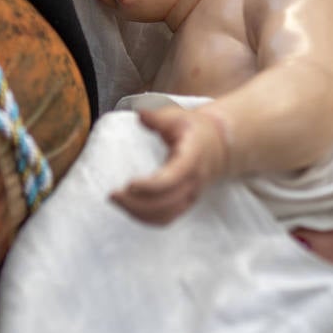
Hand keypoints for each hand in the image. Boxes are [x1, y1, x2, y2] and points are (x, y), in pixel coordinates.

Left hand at [112, 105, 228, 224]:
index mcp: (192, 158)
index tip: (129, 183)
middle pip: (166, 202)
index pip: (173, 178)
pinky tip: (129, 208)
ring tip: (116, 201)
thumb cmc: (195, 129)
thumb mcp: (179, 116)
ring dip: (138, 213)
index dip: (150, 186)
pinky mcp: (185, 203)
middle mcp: (193, 181)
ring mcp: (190, 195)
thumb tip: (139, 114)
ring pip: (165, 215)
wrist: (219, 145)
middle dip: (136, 202)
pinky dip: (146, 218)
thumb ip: (158, 117)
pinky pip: (166, 218)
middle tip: (112, 194)